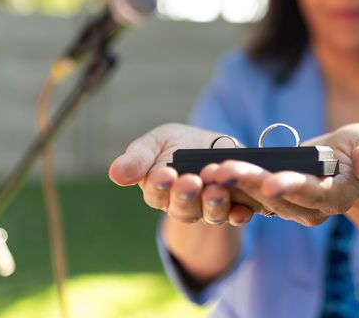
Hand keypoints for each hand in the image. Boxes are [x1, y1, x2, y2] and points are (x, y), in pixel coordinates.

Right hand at [108, 123, 261, 225]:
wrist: (214, 146)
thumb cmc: (177, 144)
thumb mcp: (156, 142)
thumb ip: (138, 158)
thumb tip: (115, 173)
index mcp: (159, 191)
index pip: (155, 193)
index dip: (159, 186)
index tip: (164, 174)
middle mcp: (183, 205)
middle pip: (182, 208)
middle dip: (186, 196)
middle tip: (190, 182)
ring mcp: (209, 208)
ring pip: (210, 214)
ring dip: (213, 205)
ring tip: (216, 191)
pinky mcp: (235, 206)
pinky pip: (237, 216)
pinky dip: (239, 214)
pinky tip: (243, 209)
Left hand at [202, 123, 358, 226]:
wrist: (350, 163)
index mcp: (338, 195)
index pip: (314, 194)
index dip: (292, 187)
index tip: (270, 182)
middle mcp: (314, 208)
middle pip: (279, 198)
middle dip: (250, 184)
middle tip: (222, 172)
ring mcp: (293, 207)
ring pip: (260, 200)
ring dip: (234, 186)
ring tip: (209, 171)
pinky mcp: (277, 200)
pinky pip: (252, 196)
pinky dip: (232, 186)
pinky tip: (210, 173)